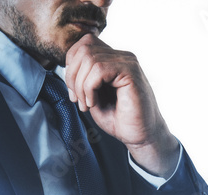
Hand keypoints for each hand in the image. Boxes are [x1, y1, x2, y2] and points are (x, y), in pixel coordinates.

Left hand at [64, 34, 179, 177]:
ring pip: (89, 58)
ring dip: (80, 85)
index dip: (71, 65)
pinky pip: (99, 69)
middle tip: (77, 100)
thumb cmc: (119, 119)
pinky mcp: (131, 72)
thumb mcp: (92, 96)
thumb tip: (67, 68)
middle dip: (72, 76)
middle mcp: (121, 56)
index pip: (83, 44)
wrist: (140, 136)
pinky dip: (89, 87)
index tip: (73, 92)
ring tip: (87, 104)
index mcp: (112, 59)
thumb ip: (82, 79)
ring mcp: (127, 62)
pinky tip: (93, 102)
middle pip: (84, 49)